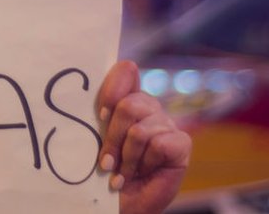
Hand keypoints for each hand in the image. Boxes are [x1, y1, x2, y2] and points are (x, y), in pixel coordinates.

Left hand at [97, 60, 191, 213]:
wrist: (118, 203)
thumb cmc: (103, 170)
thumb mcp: (92, 137)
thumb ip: (97, 110)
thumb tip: (90, 82)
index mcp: (125, 98)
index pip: (126, 71)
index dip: (112, 89)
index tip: (100, 115)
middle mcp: (148, 107)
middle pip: (129, 105)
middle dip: (112, 138)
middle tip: (106, 162)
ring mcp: (166, 124)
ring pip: (141, 130)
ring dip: (127, 158)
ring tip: (122, 172)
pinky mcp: (182, 144)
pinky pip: (160, 144)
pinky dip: (145, 163)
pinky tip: (141, 173)